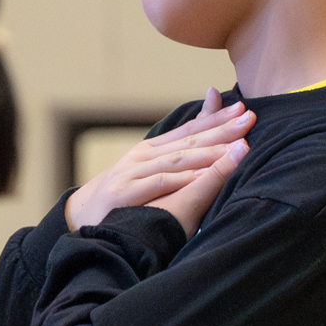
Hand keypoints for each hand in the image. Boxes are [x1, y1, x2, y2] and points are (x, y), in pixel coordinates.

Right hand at [67, 89, 255, 230]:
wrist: (78, 218)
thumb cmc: (120, 196)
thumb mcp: (146, 172)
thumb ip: (174, 156)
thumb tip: (200, 144)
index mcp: (150, 150)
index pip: (189, 130)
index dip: (216, 118)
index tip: (242, 107)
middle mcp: (142, 157)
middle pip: (188, 141)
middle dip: (220, 129)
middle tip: (247, 117)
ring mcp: (132, 173)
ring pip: (177, 160)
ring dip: (208, 152)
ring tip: (236, 147)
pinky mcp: (124, 194)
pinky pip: (158, 184)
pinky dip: (181, 178)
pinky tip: (203, 174)